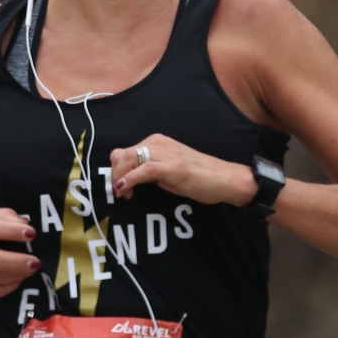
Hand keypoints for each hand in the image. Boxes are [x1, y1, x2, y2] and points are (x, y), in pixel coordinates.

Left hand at [110, 134, 254, 206]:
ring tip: (123, 195)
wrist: (223, 178)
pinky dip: (129, 180)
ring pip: (127, 160)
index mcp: (156, 142)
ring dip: (119, 178)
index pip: (125, 152)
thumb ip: (150, 170)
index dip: (117, 170)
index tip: (120, 187)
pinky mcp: (169, 166)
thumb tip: (131, 179)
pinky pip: (141, 170)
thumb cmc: (199, 177)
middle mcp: (157, 143)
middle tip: (119, 193)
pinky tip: (124, 189)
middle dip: (115, 175)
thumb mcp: (168, 171)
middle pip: (121, 155)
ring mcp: (163, 153)